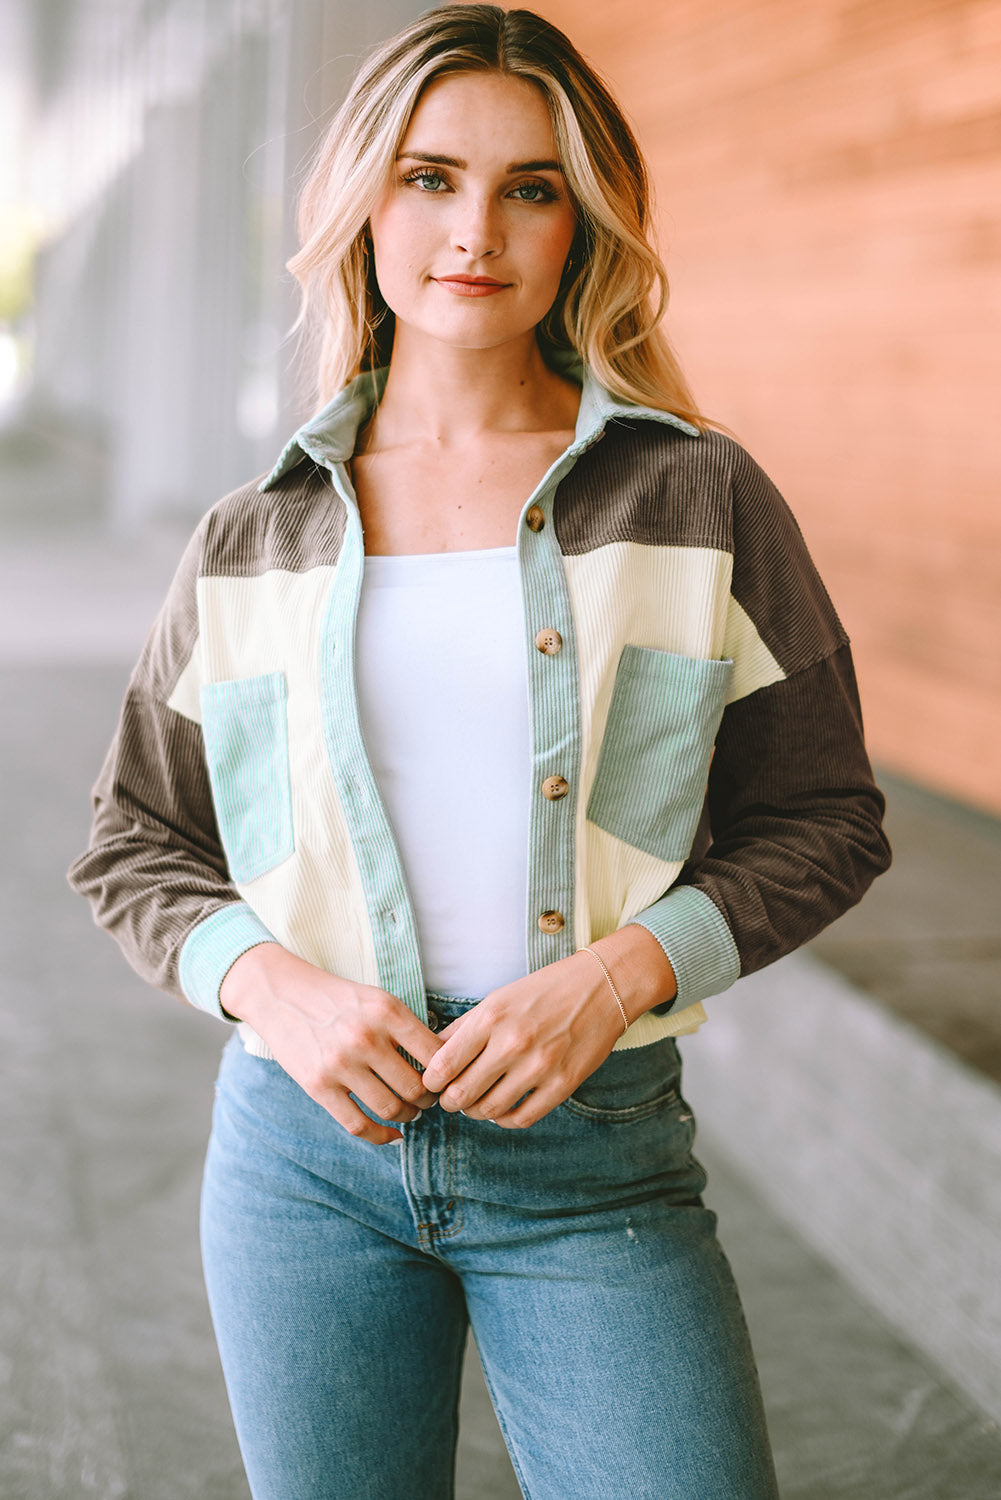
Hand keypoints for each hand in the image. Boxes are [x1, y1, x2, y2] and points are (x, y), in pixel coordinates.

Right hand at [220, 944, 442, 1144]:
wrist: (282, 995)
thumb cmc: (338, 1000)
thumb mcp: (377, 1000)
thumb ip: (407, 1028)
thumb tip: (445, 1064)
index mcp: (387, 1011)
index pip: (435, 1055)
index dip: (447, 1073)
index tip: (445, 1079)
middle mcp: (366, 1038)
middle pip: (416, 1087)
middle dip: (429, 1099)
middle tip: (429, 1099)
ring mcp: (340, 1064)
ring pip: (391, 1109)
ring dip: (408, 1117)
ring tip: (410, 1112)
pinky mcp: (318, 1086)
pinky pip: (358, 1125)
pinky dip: (382, 1137)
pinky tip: (393, 1136)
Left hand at [421, 927, 675, 1128]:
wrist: (602, 986)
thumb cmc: (545, 990)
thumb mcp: (498, 999)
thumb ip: (464, 1028)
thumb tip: (432, 1055)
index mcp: (491, 1018)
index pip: (443, 1066)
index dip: (431, 1082)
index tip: (433, 1083)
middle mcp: (513, 1043)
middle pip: (462, 1095)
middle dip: (450, 1102)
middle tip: (451, 1099)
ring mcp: (540, 1066)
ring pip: (489, 1110)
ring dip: (476, 1111)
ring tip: (477, 1103)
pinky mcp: (563, 1084)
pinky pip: (522, 1118)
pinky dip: (505, 1120)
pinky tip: (503, 1109)